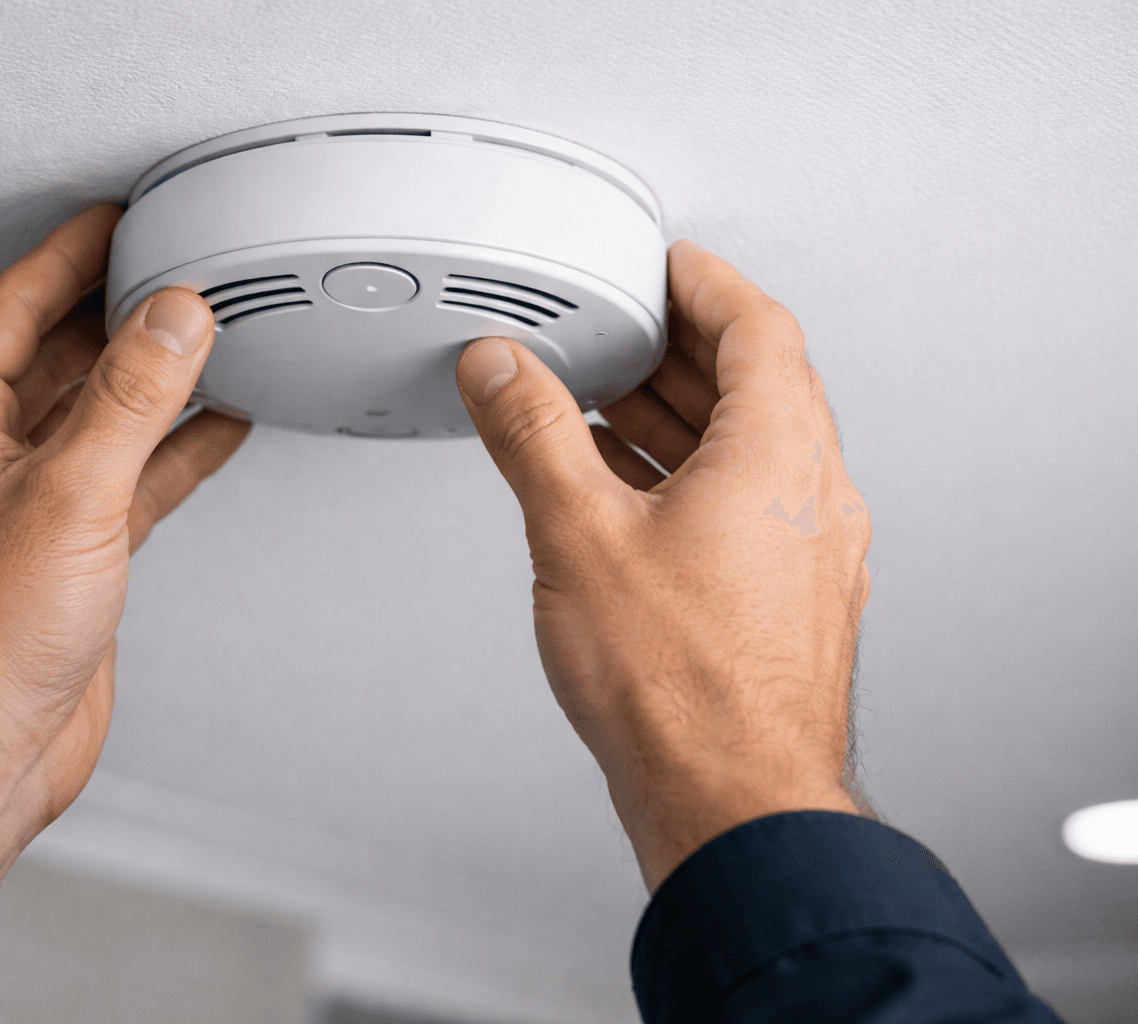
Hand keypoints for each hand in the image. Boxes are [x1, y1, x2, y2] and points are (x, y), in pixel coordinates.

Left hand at [0, 202, 250, 904]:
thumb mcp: (69, 495)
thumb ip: (128, 398)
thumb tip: (172, 317)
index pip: (13, 305)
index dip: (70, 253)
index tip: (121, 218)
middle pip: (55, 354)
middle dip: (118, 310)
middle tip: (177, 268)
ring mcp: (21, 507)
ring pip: (95, 417)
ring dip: (151, 381)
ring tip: (209, 339)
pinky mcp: (62, 555)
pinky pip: (122, 478)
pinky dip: (169, 451)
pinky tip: (213, 430)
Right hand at [455, 239, 872, 893]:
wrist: (733, 803)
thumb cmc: (683, 690)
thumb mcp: (578, 534)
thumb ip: (533, 435)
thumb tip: (502, 370)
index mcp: (779, 456)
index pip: (758, 328)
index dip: (707, 283)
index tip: (670, 265)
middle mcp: (812, 497)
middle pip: (759, 385)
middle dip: (681, 350)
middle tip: (624, 331)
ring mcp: (809, 553)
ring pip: (752, 449)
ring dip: (681, 417)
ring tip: (609, 409)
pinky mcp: (790, 600)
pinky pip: (746, 504)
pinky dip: (689, 476)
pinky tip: (629, 497)